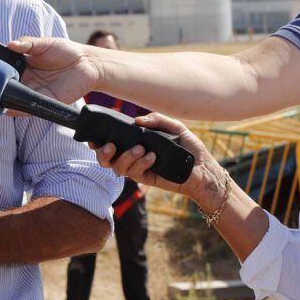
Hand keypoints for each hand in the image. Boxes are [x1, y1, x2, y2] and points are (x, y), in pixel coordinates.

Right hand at [7, 37, 100, 106]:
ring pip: (17, 99)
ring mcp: (37, 92)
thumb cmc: (66, 51)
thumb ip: (27, 44)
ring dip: (7, 100)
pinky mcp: (48, 101)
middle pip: (9, 87)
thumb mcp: (44, 43)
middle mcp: (29, 81)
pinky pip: (31, 107)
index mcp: (25, 66)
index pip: (7, 72)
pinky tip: (10, 108)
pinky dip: (20, 109)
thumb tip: (9, 44)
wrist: (88, 62)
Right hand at [92, 113, 226, 211]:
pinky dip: (141, 163)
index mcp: (136, 142)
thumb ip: (157, 120)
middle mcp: (133, 156)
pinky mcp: (147, 179)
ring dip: (125, 157)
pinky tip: (152, 157)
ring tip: (141, 149)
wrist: (204, 168)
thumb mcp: (175, 127)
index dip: (98, 141)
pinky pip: (135, 173)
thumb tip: (137, 121)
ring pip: (118, 167)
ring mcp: (139, 168)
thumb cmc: (189, 147)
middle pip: (107, 159)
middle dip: (103, 154)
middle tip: (110, 146)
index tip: (95, 137)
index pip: (112, 142)